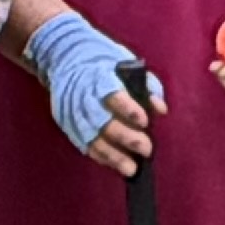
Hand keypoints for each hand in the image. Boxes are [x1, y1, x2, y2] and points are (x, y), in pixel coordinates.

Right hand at [30, 8, 159, 170]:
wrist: (64, 56)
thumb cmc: (104, 61)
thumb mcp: (126, 62)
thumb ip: (147, 85)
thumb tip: (161, 110)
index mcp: (98, 77)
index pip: (112, 95)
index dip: (128, 109)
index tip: (144, 121)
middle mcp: (83, 96)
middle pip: (103, 122)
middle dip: (125, 137)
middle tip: (147, 149)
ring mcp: (72, 112)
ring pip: (92, 138)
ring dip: (113, 155)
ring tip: (131, 169)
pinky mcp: (67, 124)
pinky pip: (83, 144)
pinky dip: (100, 156)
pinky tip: (115, 165)